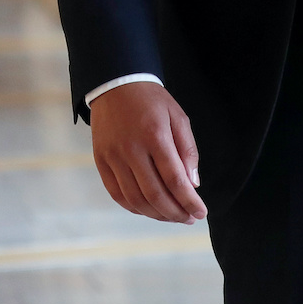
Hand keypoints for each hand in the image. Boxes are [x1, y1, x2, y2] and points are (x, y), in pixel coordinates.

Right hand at [90, 82, 207, 224]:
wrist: (116, 85)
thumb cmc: (152, 100)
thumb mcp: (178, 116)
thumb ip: (187, 150)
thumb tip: (193, 184)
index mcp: (155, 136)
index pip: (175, 179)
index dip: (189, 201)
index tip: (201, 212)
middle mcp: (132, 150)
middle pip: (155, 195)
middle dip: (175, 213)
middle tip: (189, 218)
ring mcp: (113, 157)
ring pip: (136, 200)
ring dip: (156, 215)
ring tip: (173, 216)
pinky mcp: (101, 162)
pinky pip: (117, 195)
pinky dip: (135, 207)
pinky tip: (149, 210)